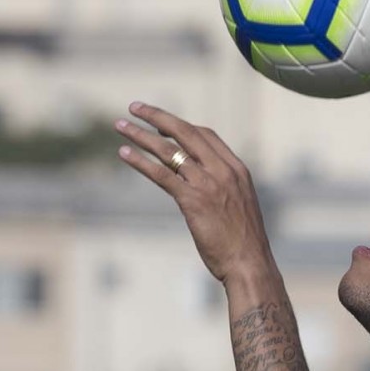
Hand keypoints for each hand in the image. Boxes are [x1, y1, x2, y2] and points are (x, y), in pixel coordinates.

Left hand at [114, 104, 274, 283]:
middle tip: (135, 107)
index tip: (162, 123)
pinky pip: (161, 174)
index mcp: (236, 169)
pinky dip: (140, 162)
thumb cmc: (244, 243)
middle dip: (157, 116)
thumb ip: (224, 191)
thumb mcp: (240, 207)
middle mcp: (222, 170)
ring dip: (141, 135)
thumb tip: (207, 191)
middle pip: (185, 132)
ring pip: (169, 150)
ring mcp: (207, 184)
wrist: (250, 264)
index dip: (181, 125)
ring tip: (120, 126)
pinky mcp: (192, 201)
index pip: (205, 134)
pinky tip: (124, 154)